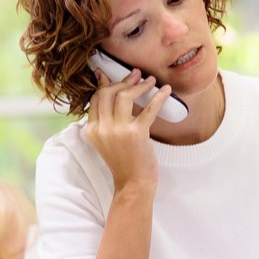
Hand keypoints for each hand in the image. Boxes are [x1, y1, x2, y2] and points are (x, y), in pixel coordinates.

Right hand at [83, 69, 171, 191]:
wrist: (133, 184)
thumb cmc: (124, 162)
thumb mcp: (107, 140)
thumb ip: (105, 120)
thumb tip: (108, 94)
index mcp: (92, 130)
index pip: (96, 98)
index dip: (106, 84)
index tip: (114, 75)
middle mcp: (102, 129)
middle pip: (108, 93)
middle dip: (123, 80)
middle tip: (135, 74)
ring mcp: (118, 131)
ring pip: (125, 96)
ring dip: (139, 85)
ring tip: (150, 80)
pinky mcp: (137, 133)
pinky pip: (149, 108)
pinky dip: (159, 97)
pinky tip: (166, 90)